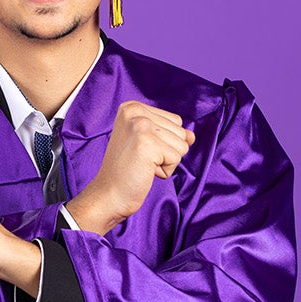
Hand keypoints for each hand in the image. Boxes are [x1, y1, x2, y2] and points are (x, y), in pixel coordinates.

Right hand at [67, 100, 195, 232]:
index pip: (175, 121)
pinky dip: (165, 170)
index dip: (164, 141)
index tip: (141, 150)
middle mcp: (135, 111)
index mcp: (132, 107)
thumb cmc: (127, 171)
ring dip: (166, 161)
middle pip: (180, 131)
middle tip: (141, 159)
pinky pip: (176, 158)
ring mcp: (141, 126)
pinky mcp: (147, 143)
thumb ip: (171, 134)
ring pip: (182, 145)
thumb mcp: (149, 143)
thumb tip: (191, 135)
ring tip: (143, 165)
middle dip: (167, 151)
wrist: (108, 194)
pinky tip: (145, 171)